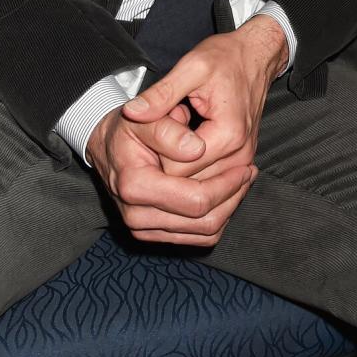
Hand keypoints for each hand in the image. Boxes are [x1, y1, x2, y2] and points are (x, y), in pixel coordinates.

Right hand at [87, 102, 256, 245]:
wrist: (108, 146)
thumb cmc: (129, 129)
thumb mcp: (145, 118)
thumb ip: (169, 131)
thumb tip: (197, 150)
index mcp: (136, 187)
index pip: (196, 200)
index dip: (227, 185)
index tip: (245, 166)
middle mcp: (137, 215)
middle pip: (204, 222)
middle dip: (233, 197)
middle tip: (249, 172)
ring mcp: (144, 229)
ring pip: (204, 234)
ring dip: (229, 208)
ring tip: (241, 181)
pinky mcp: (153, 234)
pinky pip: (197, 237)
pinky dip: (217, 218)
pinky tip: (226, 193)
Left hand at [122, 15, 288, 181]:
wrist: (255, 57)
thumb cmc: (227, 59)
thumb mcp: (191, 68)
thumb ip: (161, 94)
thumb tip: (132, 113)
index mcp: (228, 135)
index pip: (175, 170)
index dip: (157, 149)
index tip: (163, 118)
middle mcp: (239, 155)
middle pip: (185, 181)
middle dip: (168, 157)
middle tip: (174, 120)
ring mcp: (242, 162)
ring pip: (195, 184)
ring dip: (180, 162)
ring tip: (184, 128)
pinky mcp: (240, 163)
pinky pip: (207, 180)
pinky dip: (193, 166)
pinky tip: (189, 142)